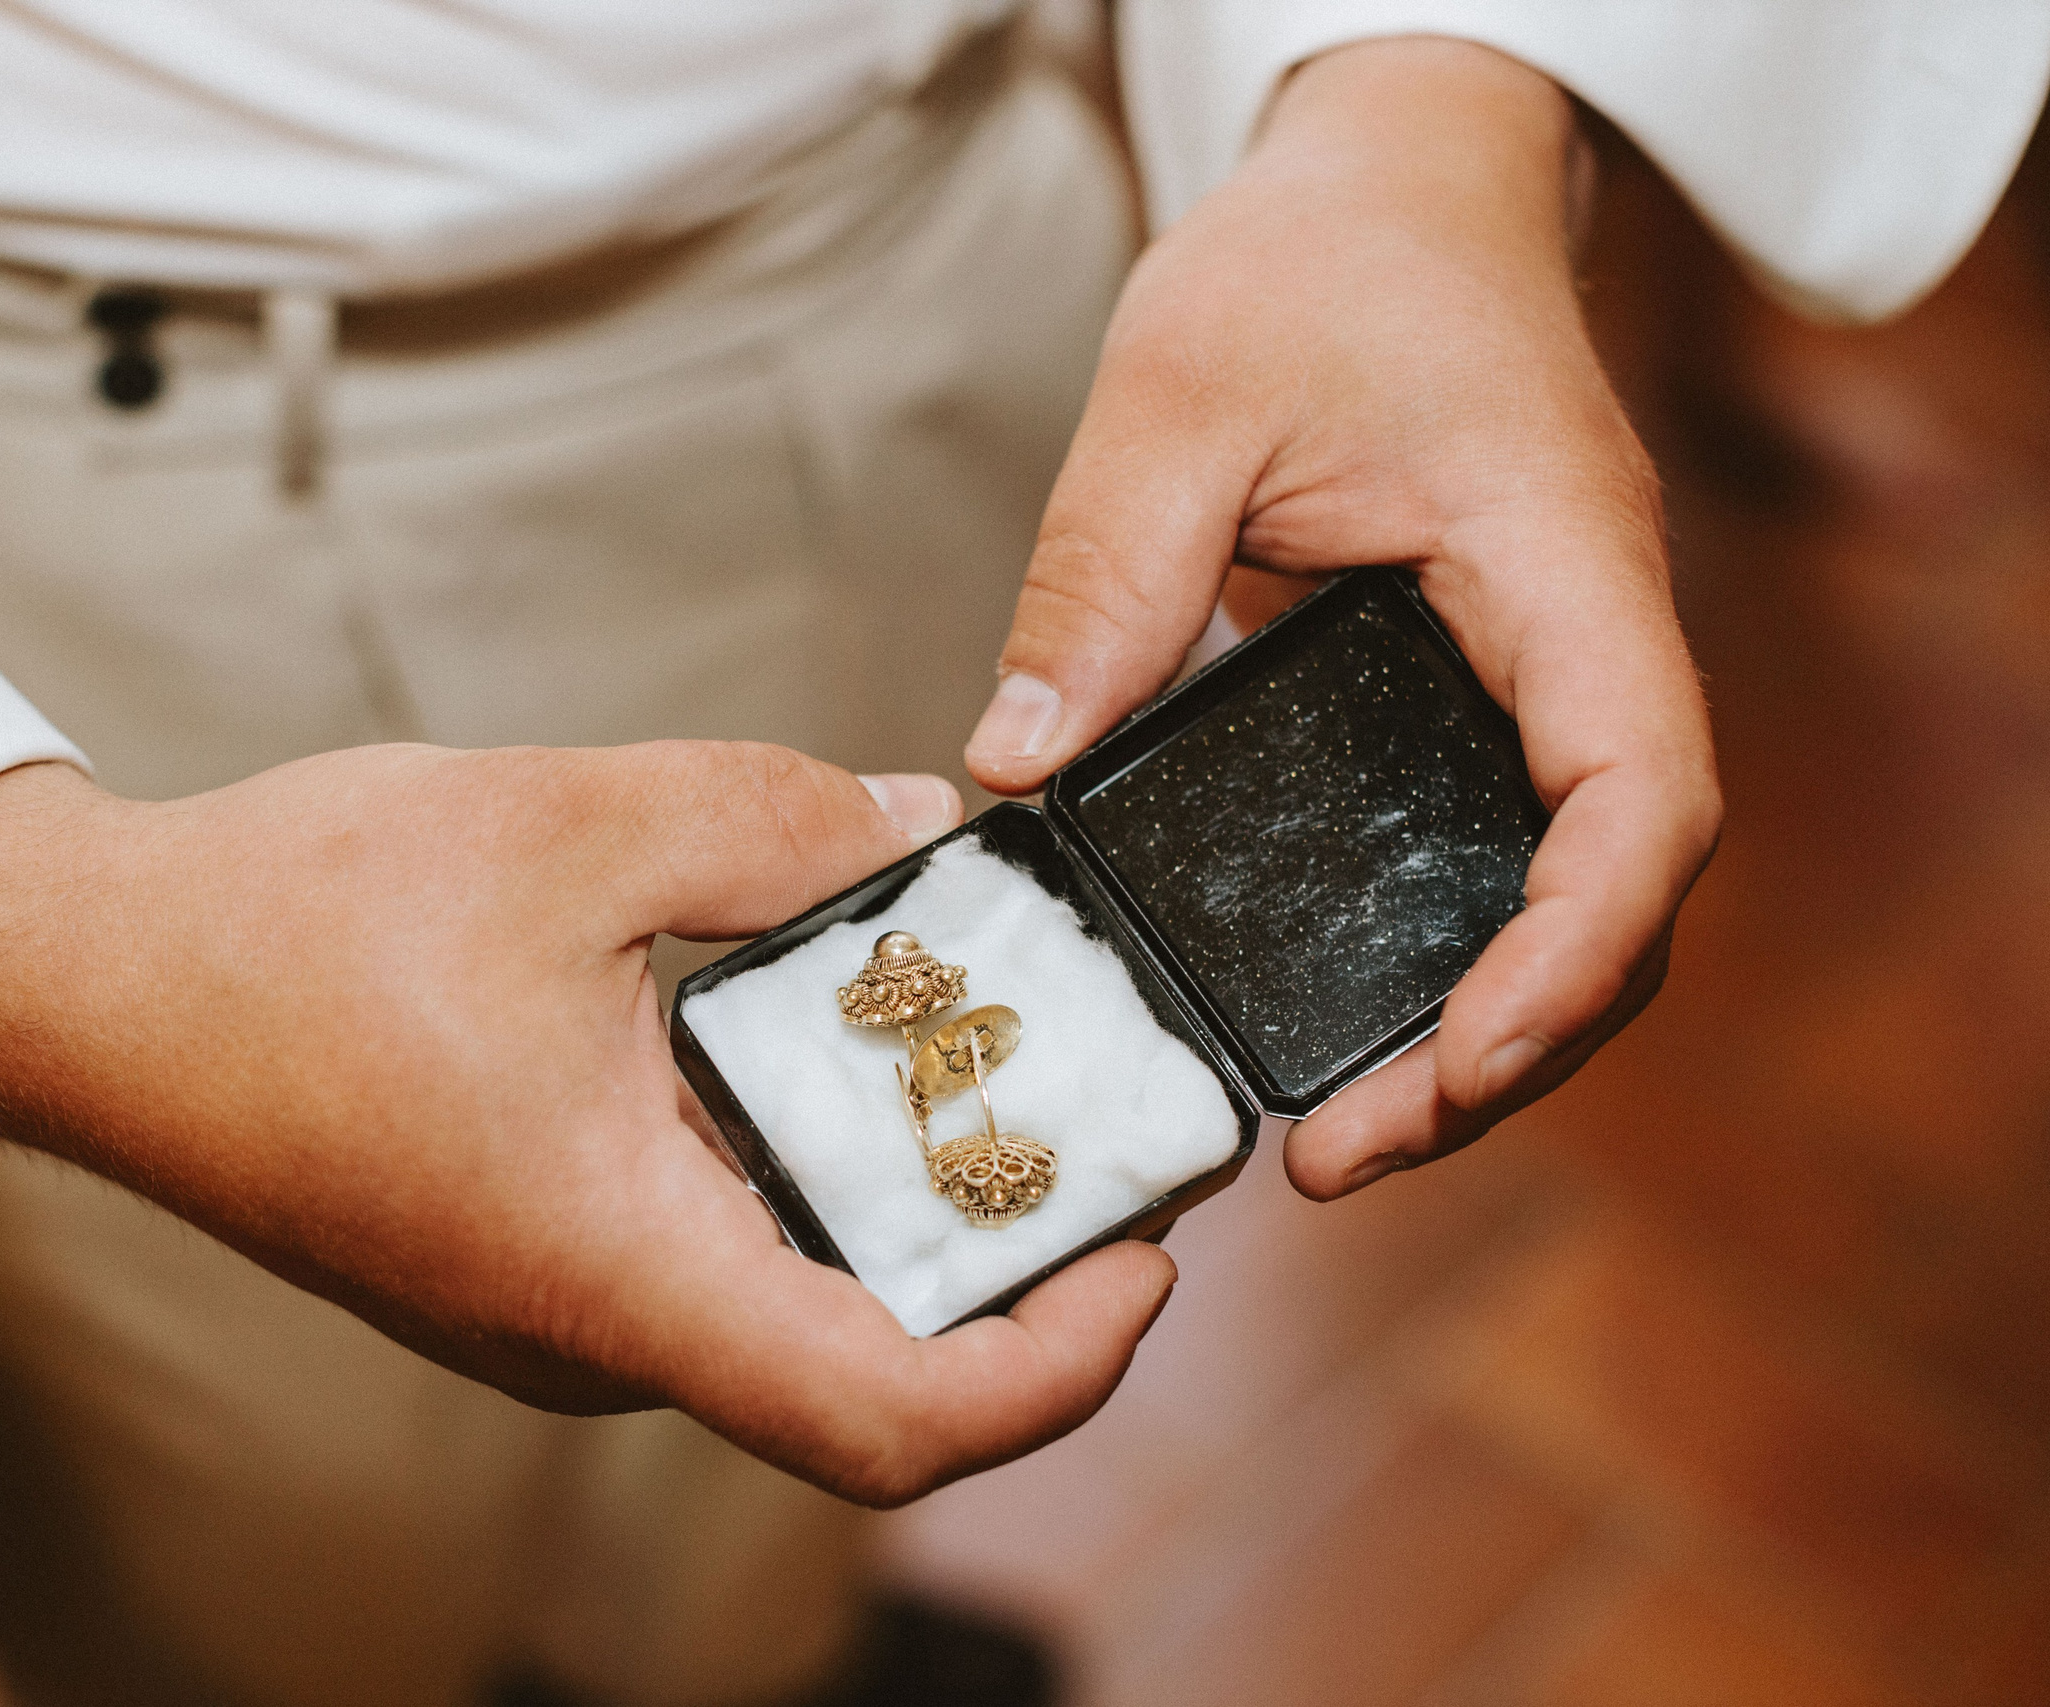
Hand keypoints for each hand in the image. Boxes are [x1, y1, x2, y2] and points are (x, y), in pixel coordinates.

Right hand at [0, 748, 1178, 1504]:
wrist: (89, 979)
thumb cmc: (289, 926)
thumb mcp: (576, 826)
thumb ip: (781, 823)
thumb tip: (922, 826)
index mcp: (617, 1269)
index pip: (893, 1418)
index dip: (1059, 1367)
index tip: (1150, 1255)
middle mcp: (591, 1332)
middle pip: (867, 1367)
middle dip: (1009, 1259)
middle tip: (1093, 1116)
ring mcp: (551, 1308)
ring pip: (786, 1301)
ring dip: (898, 1199)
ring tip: (979, 1050)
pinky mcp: (524, 1257)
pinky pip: (704, 1250)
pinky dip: (795, 1169)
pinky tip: (820, 1036)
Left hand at [965, 37, 1719, 1194]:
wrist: (1392, 188)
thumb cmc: (1320, 256)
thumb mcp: (1181, 397)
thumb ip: (1103, 582)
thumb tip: (1011, 773)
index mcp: (1560, 564)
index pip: (1640, 794)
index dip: (1572, 952)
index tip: (1461, 1062)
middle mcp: (1583, 639)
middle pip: (1612, 896)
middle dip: (1502, 1047)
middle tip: (1342, 1152)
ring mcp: (1540, 673)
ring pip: (1560, 894)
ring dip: (1473, 1027)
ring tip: (1336, 1134)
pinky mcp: (1476, 691)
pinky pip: (1489, 846)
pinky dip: (1433, 950)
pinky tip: (1323, 1010)